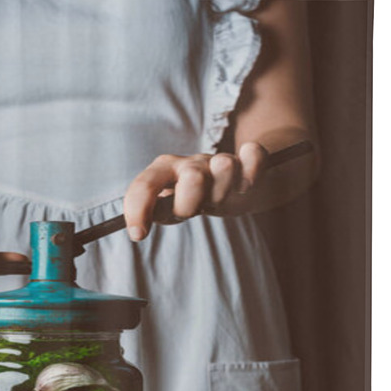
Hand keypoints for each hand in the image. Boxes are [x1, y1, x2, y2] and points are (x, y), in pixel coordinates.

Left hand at [122, 141, 268, 239]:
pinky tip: (246, 184)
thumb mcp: (169, 207)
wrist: (230, 183)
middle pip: (191, 179)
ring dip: (223, 191)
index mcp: (164, 171)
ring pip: (224, 167)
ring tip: (219, 199)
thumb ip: (157, 212)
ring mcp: (219, 160)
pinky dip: (252, 167)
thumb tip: (137, 229)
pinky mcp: (247, 160)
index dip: (139, 209)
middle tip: (193, 212)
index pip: (144, 185)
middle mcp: (190, 163)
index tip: (138, 235)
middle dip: (190, 204)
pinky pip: (253, 156)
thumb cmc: (193, 199)